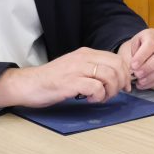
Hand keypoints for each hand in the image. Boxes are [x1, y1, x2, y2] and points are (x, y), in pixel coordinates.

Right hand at [0, 47, 130, 108]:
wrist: (28, 84)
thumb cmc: (52, 79)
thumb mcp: (75, 67)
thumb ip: (92, 69)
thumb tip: (114, 78)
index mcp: (86, 53)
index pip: (116, 58)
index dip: (125, 74)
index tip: (124, 86)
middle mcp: (83, 58)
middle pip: (117, 65)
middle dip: (121, 82)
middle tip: (115, 94)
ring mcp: (77, 69)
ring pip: (109, 76)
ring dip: (110, 91)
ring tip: (101, 98)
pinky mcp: (70, 82)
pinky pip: (96, 88)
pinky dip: (98, 96)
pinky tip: (89, 100)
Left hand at [117, 29, 153, 89]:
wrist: (139, 52)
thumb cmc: (134, 49)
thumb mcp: (129, 48)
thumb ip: (130, 57)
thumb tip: (132, 72)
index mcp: (152, 35)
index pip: (151, 43)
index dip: (142, 56)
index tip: (133, 66)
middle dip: (149, 66)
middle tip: (137, 74)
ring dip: (152, 76)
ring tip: (139, 81)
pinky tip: (143, 84)